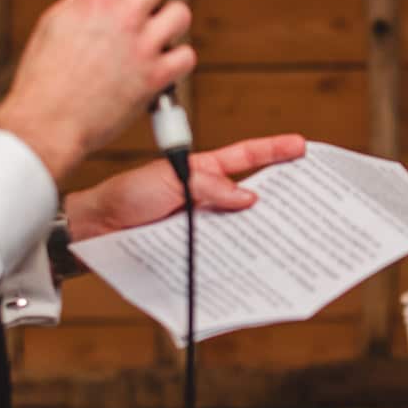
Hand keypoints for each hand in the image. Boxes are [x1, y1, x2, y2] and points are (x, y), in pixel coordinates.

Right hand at [0, 0, 193, 182]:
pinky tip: (157, 62)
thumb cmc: (45, 75)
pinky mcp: (157, 78)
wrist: (48, 123)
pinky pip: (186, 55)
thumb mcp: (56, 22)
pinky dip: (175, 58)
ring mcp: (144, 46)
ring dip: (168, 20)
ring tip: (150, 33)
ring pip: (181, 13)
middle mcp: (124, 15)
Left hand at [65, 133, 307, 241]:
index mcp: (205, 172)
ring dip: (260, 231)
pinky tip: (252, 260)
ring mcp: (204, 224)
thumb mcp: (170, 180)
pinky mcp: (197, 249)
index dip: (273, 151)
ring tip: (284, 234)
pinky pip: (223, 251)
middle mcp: (209, 197)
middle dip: (280, 197)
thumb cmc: (127, 196)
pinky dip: (237, 255)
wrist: (98, 229)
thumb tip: (249, 198)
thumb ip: (209, 185)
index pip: (246, 157)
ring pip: (241, 227)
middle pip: (253, 195)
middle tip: (308, 199)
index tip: (300, 147)